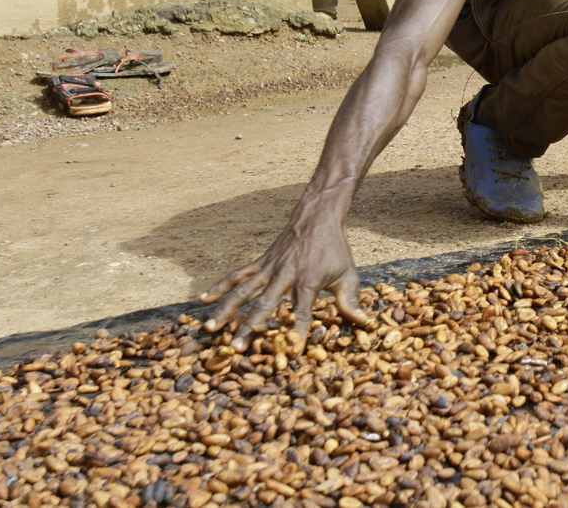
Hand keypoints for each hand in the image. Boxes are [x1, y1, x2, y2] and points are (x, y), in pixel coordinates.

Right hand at [200, 211, 367, 351]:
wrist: (318, 217)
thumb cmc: (334, 249)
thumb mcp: (347, 274)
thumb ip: (350, 301)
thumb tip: (364, 323)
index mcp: (307, 282)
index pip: (301, 312)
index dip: (296, 331)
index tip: (290, 351)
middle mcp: (284, 276)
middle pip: (264, 305)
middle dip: (250, 327)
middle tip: (236, 348)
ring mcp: (268, 268)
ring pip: (242, 291)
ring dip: (225, 310)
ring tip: (209, 328)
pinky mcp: (259, 262)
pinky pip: (236, 275)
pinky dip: (219, 286)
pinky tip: (203, 299)